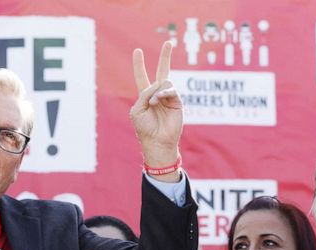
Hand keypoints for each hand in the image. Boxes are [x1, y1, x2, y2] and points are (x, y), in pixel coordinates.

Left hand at [130, 41, 182, 170]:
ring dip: (156, 92)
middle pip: (162, 72)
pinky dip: (162, 94)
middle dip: (165, 57)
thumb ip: (144, 94)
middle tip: (168, 42)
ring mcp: (168, 98)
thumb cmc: (144, 128)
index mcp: (145, 97)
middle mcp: (157, 95)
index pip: (141, 77)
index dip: (139, 65)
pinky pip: (170, 90)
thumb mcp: (137, 109)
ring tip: (153, 103)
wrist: (157, 141)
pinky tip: (158, 101)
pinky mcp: (177, 102)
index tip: (137, 51)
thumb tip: (159, 85)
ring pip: (164, 82)